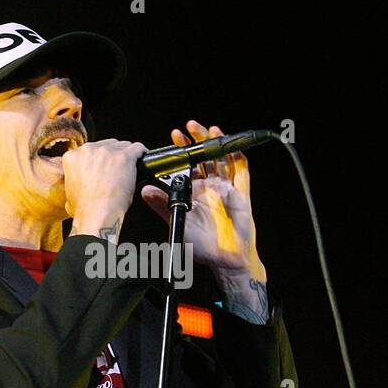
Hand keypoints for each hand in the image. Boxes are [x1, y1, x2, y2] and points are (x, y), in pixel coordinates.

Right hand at [64, 138, 144, 239]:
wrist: (97, 215)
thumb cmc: (85, 210)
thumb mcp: (69, 193)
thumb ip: (74, 182)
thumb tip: (80, 185)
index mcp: (73, 157)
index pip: (91, 149)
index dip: (100, 158)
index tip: (106, 166)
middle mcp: (88, 150)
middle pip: (107, 144)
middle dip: (114, 155)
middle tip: (119, 169)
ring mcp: (107, 152)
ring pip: (123, 145)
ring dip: (127, 154)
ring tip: (132, 167)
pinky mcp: (124, 157)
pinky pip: (137, 148)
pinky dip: (141, 152)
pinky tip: (143, 158)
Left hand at [141, 120, 265, 281]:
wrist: (225, 260)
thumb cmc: (202, 246)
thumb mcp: (177, 223)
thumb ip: (162, 206)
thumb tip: (145, 191)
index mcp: (193, 192)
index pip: (186, 165)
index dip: (182, 150)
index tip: (174, 137)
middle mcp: (209, 187)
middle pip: (204, 157)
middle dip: (198, 140)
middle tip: (190, 127)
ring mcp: (226, 188)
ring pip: (222, 160)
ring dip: (217, 144)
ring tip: (210, 130)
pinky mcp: (241, 194)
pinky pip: (242, 173)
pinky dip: (239, 158)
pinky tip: (233, 147)